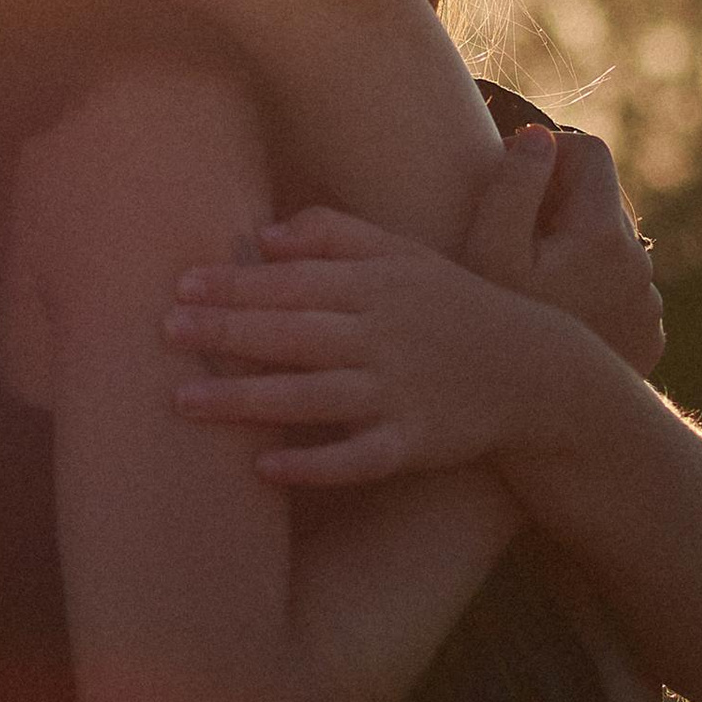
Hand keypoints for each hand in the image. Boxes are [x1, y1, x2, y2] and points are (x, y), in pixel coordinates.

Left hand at [163, 211, 561, 488]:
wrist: (536, 369)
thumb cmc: (452, 304)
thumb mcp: (404, 253)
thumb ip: (334, 232)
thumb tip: (263, 235)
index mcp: (377, 286)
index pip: (295, 282)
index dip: (237, 285)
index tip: (181, 286)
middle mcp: (383, 337)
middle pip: (295, 334)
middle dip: (229, 332)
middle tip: (165, 330)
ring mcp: (399, 393)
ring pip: (314, 397)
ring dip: (248, 400)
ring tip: (184, 402)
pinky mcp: (415, 443)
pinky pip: (358, 458)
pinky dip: (315, 464)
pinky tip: (266, 469)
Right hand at [465, 121, 663, 376]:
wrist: (542, 426)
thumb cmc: (501, 331)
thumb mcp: (488, 253)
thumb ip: (512, 185)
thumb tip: (539, 136)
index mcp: (603, 232)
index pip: (589, 150)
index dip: (547, 153)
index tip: (514, 184)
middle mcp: (639, 262)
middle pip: (601, 199)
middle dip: (560, 204)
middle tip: (514, 243)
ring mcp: (649, 302)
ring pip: (611, 247)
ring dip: (576, 250)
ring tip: (533, 287)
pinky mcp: (649, 334)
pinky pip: (623, 289)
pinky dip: (593, 290)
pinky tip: (557, 319)